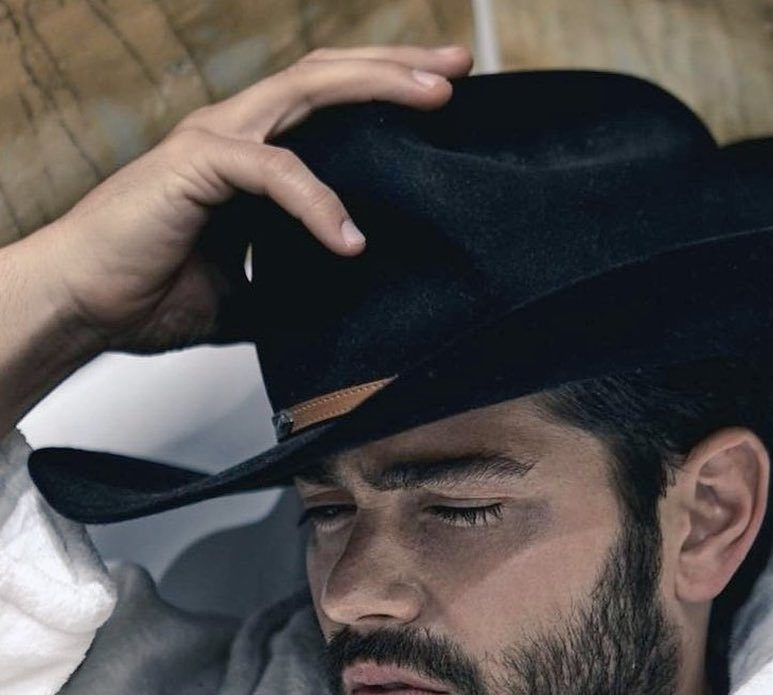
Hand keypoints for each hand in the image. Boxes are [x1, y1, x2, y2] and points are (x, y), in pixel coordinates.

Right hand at [34, 43, 472, 355]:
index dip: (384, 99)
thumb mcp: (249, 295)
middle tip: (457, 70)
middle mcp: (238, 133)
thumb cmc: (150, 293)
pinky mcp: (195, 164)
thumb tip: (342, 312)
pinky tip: (348, 239)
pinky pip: (272, 171)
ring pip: (307, 92)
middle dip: (397, 69)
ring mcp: (216, 140)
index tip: (442, 104)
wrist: (83, 306)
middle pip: (328, 79)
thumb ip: (291, 287)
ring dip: (376, 88)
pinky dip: (316, 202)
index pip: (329, 111)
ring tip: (436, 97)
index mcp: (252, 157)